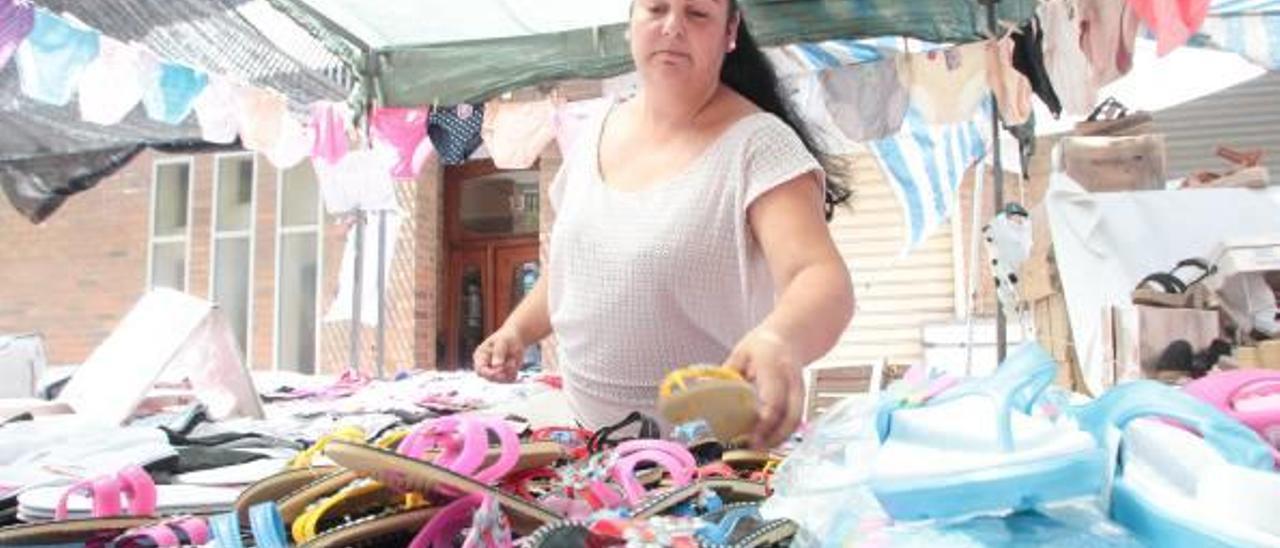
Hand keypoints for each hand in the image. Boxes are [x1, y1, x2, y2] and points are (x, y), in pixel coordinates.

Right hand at [474, 327, 526, 382]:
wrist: (516, 339)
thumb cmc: (506, 337)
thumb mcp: (502, 341)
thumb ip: (498, 352)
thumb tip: (496, 365)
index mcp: (480, 357)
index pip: (480, 370)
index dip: (490, 373)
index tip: (502, 368)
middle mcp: (485, 367)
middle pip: (490, 378)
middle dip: (502, 373)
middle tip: (512, 363)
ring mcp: (494, 372)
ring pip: (500, 380)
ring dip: (510, 372)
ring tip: (514, 359)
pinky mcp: (503, 375)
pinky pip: (508, 380)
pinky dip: (514, 374)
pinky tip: (515, 364)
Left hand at [722, 328, 804, 448]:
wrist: (790, 337)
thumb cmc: (761, 346)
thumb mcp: (741, 353)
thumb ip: (727, 374)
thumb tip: (704, 391)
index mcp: (774, 366)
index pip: (773, 400)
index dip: (764, 422)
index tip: (750, 437)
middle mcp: (791, 379)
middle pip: (790, 415)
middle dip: (774, 436)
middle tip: (753, 449)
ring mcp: (800, 390)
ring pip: (796, 421)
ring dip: (779, 439)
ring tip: (759, 450)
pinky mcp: (802, 398)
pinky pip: (796, 421)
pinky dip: (784, 435)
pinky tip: (768, 442)